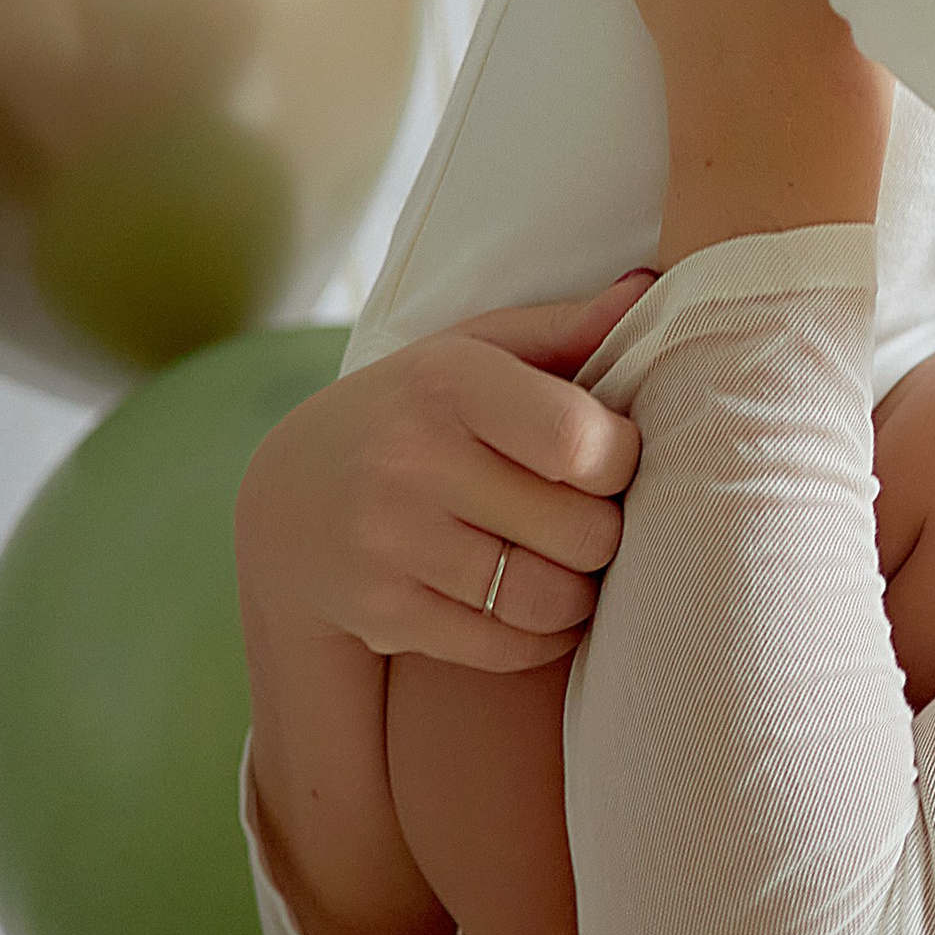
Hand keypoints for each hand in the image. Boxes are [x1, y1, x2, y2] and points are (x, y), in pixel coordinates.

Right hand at [237, 278, 651, 676]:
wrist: (286, 502)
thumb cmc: (411, 413)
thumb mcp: (471, 351)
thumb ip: (563, 328)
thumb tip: (648, 288)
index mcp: (447, 381)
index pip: (580, 441)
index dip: (622, 460)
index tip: (610, 459)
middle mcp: (411, 460)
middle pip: (582, 532)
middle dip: (609, 533)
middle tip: (595, 520)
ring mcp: (392, 543)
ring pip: (549, 599)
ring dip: (581, 593)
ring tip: (572, 565)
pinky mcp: (384, 613)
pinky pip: (509, 646)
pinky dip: (544, 634)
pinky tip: (538, 605)